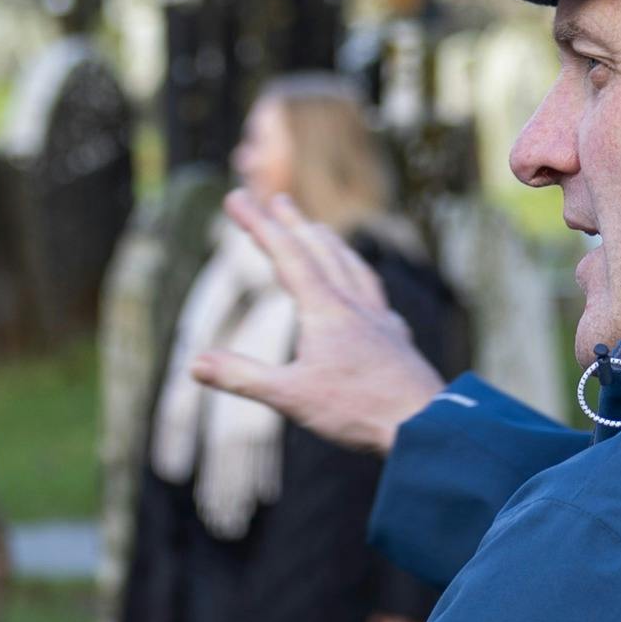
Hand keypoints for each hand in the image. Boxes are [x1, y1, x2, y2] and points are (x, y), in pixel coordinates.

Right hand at [188, 188, 447, 455]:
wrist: (426, 423)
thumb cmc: (357, 410)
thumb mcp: (289, 396)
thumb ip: (241, 376)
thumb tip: (194, 363)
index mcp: (325, 310)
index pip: (285, 255)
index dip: (258, 225)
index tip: (235, 198)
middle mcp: (353, 305)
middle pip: (321, 251)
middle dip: (295, 224)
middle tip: (279, 200)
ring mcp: (378, 320)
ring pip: (353, 268)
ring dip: (331, 244)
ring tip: (320, 231)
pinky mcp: (395, 339)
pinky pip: (375, 296)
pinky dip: (361, 280)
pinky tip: (365, 292)